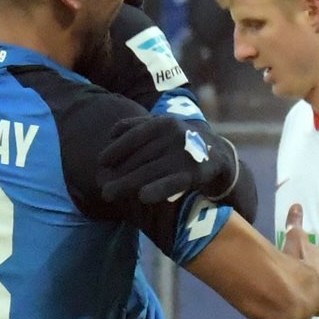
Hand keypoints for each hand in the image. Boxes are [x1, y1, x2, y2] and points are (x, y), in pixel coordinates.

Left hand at [98, 115, 237, 203]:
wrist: (217, 154)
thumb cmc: (179, 141)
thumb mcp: (162, 126)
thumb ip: (137, 126)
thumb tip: (110, 133)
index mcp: (162, 122)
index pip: (133, 136)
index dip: (115, 150)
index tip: (101, 162)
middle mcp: (173, 135)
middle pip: (138, 158)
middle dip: (118, 173)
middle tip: (102, 186)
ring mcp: (184, 154)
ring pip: (148, 172)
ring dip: (125, 185)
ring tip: (108, 194)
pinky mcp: (194, 173)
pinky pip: (171, 183)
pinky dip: (157, 190)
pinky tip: (142, 197)